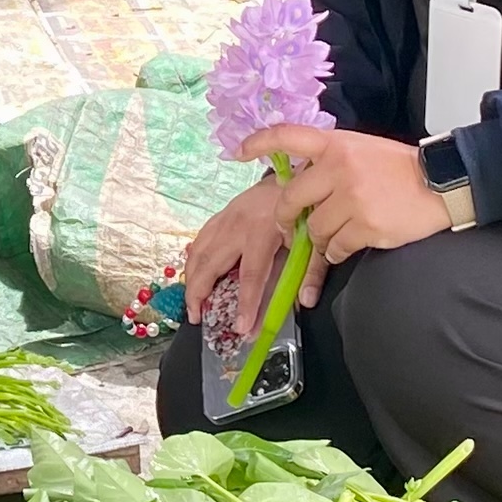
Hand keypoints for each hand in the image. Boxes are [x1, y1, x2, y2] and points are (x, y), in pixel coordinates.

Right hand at [181, 171, 305, 344]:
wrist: (291, 174)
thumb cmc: (302, 208)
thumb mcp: (311, 239)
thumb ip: (310, 270)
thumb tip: (305, 301)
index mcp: (262, 232)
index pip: (251, 275)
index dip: (246, 303)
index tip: (241, 328)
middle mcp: (237, 226)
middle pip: (210, 264)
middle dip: (199, 294)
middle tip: (196, 317)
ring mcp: (224, 219)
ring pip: (197, 252)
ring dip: (191, 279)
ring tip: (192, 303)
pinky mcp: (219, 215)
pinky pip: (199, 241)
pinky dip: (193, 261)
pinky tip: (193, 276)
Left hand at [240, 124, 461, 267]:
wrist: (440, 184)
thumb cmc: (398, 168)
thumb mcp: (361, 149)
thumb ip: (329, 161)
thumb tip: (297, 183)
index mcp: (336, 144)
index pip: (288, 136)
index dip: (259, 142)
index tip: (237, 152)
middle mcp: (339, 168)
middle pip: (292, 199)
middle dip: (286, 218)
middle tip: (288, 226)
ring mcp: (352, 198)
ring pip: (314, 229)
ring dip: (319, 239)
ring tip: (336, 234)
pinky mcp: (365, 226)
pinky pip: (334, 248)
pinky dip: (336, 253)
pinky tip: (348, 245)